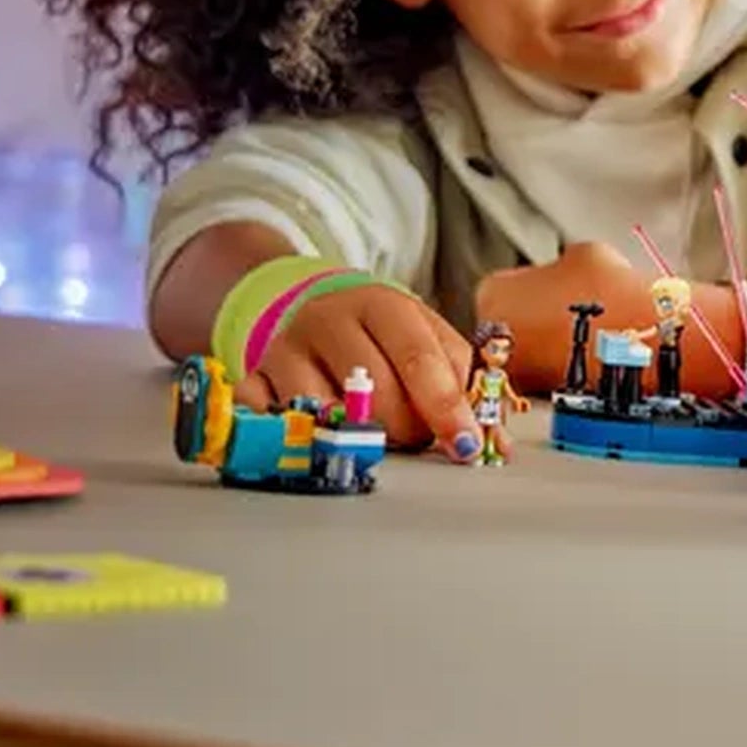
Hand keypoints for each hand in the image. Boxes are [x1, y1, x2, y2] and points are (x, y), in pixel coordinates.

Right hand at [241, 282, 479, 458]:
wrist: (314, 306)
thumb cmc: (383, 331)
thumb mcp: (428, 337)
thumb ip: (462, 382)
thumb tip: (493, 442)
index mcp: (382, 303)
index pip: (417, 358)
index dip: (446, 407)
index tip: (466, 444)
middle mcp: (328, 321)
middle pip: (374, 392)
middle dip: (407, 429)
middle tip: (416, 436)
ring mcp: (285, 350)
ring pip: (326, 415)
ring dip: (358, 440)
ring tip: (375, 433)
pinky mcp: (254, 379)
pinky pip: (272, 422)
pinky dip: (299, 439)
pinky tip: (321, 436)